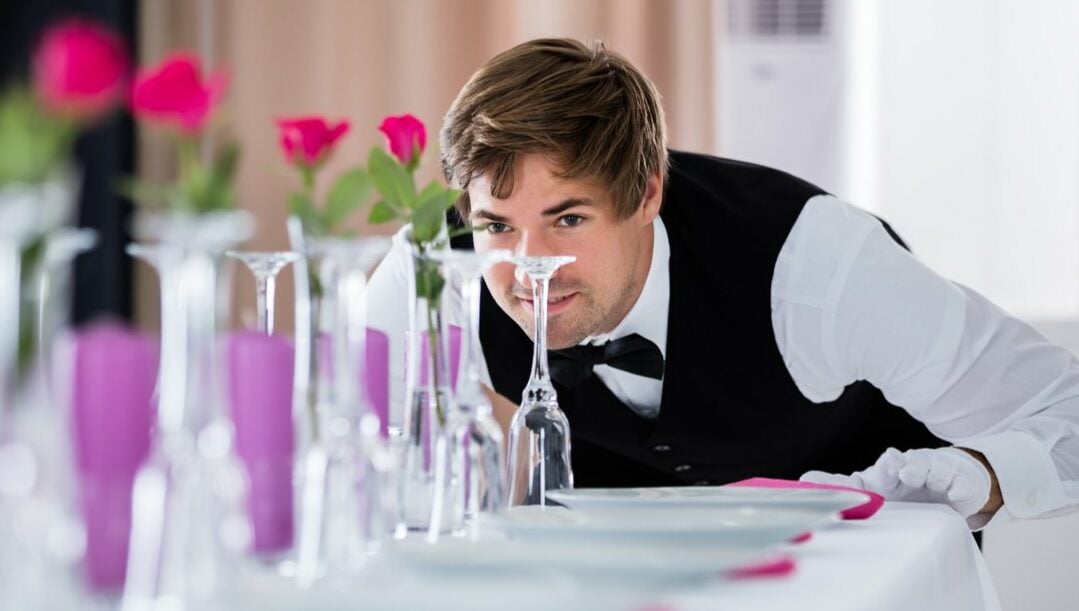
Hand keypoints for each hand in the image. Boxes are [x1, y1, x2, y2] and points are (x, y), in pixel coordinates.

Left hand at [800, 447, 992, 517]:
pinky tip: (953, 492)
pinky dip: (958, 487)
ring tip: (925, 480)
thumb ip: (841, 487)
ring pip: (932, 469)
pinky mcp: (961, 483)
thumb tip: (802, 480)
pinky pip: (961, 483)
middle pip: (906, 464)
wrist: (947, 481)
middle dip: (902, 466)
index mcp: (886, 474)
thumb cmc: (901, 486)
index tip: (883, 463)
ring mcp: (937, 473)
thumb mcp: (872, 489)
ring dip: (927, 473)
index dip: (883, 467)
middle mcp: (911, 469)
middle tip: (900, 469)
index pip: (880, 469)